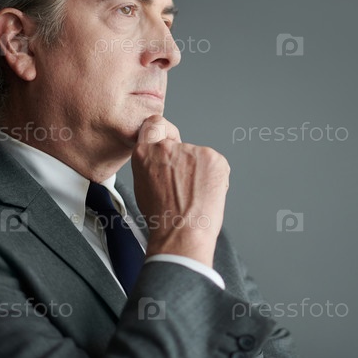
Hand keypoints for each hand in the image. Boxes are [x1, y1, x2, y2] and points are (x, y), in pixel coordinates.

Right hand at [131, 115, 229, 266]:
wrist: (182, 232)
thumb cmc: (162, 218)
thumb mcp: (142, 186)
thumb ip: (151, 165)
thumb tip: (162, 162)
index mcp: (145, 153)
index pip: (154, 125)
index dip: (163, 132)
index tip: (169, 138)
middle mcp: (167, 147)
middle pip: (180, 145)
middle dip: (184, 162)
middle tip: (184, 185)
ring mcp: (192, 151)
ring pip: (198, 157)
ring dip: (200, 171)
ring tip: (194, 195)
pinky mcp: (213, 158)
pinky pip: (215, 164)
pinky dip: (214, 177)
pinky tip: (206, 194)